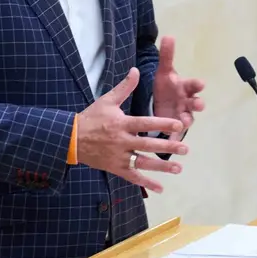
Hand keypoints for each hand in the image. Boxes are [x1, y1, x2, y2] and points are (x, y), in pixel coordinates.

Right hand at [75, 67, 187, 192]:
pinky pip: (133, 176)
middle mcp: (122, 141)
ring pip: (143, 163)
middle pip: (148, 145)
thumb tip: (135, 69)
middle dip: (168, 147)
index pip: (145, 123)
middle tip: (185, 149)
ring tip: (178, 168)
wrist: (71, 138)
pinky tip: (160, 188)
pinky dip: (146, 183)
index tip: (178, 125)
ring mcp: (119, 156)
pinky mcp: (116, 168)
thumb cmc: (91, 117)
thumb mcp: (107, 100)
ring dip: (161, 166)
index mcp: (122, 123)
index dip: (162, 124)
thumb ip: (124, 87)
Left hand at [152, 35, 204, 130]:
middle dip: (198, 104)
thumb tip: (168, 35)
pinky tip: (172, 140)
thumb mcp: (164, 71)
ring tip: (186, 122)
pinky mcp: (175, 126)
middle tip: (198, 104)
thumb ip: (167, 56)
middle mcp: (187, 101)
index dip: (197, 84)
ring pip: (189, 118)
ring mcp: (183, 114)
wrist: (160, 102)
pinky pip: (177, 132)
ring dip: (188, 120)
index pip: (194, 84)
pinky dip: (176, 136)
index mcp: (185, 87)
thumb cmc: (167, 86)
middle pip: (196, 102)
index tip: (201, 83)